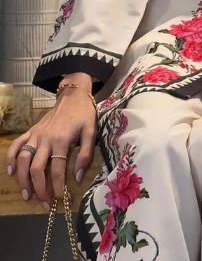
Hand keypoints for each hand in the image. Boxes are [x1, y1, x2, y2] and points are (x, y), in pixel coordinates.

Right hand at [5, 79, 96, 208]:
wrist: (73, 95)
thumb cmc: (84, 114)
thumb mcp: (91, 131)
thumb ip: (85, 154)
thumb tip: (77, 177)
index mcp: (62, 140)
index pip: (57, 170)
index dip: (57, 187)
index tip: (60, 200)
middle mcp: (46, 139)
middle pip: (37, 168)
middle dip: (39, 189)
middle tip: (44, 204)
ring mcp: (36, 135)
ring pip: (24, 160)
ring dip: (23, 179)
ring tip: (26, 195)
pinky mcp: (30, 131)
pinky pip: (17, 145)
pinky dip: (11, 158)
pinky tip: (11, 171)